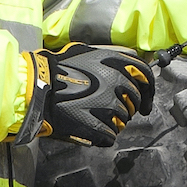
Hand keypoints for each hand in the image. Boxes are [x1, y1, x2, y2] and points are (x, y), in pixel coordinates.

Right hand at [17, 44, 154, 145]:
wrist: (38, 89)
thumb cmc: (58, 69)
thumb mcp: (89, 51)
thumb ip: (115, 57)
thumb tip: (135, 65)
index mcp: (118, 64)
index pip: (146, 78)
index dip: (148, 92)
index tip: (146, 102)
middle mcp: (118, 84)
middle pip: (134, 102)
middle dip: (125, 108)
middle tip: (105, 109)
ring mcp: (111, 107)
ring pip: (123, 121)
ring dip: (111, 121)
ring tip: (90, 114)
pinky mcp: (101, 128)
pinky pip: (110, 136)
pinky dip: (101, 135)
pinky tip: (87, 127)